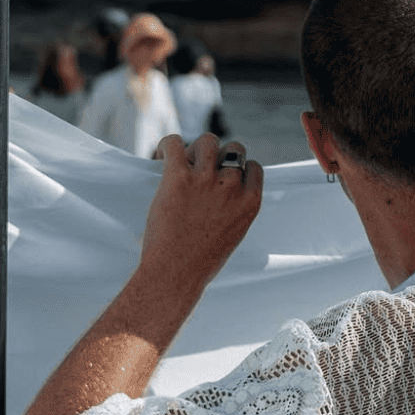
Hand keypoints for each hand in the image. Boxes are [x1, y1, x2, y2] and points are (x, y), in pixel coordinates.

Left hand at [140, 134, 262, 293]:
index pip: (253, 167)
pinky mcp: (178, 177)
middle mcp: (231, 187)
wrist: (176, 274)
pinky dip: (168, 145)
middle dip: (219, 155)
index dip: (238, 168)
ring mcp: (205, 180)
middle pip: (233, 149)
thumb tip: (220, 199)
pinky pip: (175, 143)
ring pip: (207, 141)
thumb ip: (233, 212)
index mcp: (249, 202)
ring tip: (181, 162)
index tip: (224, 175)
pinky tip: (161, 158)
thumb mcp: (232, 236)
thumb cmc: (199, 263)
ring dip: (196, 148)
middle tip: (200, 170)